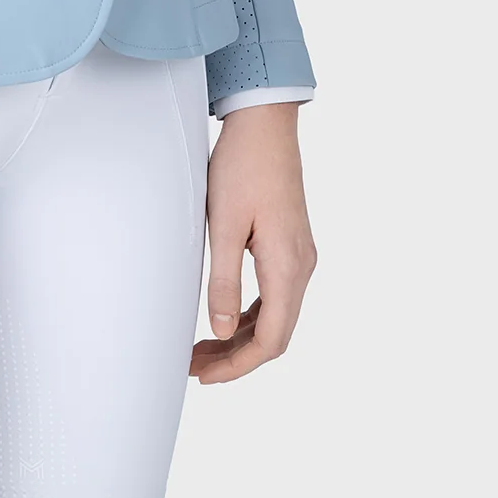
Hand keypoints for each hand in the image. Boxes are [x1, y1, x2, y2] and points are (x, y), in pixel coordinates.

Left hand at [190, 101, 315, 383]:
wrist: (265, 122)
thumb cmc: (242, 166)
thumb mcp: (224, 224)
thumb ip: (223, 281)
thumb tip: (220, 332)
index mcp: (287, 265)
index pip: (271, 339)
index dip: (238, 365)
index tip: (204, 375)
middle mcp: (301, 265)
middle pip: (276, 333)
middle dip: (236, 357)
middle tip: (195, 367)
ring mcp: (300, 254)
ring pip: (276, 315)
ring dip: (242, 337)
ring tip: (203, 348)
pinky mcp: (291, 243)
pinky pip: (276, 294)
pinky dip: (250, 314)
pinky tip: (224, 318)